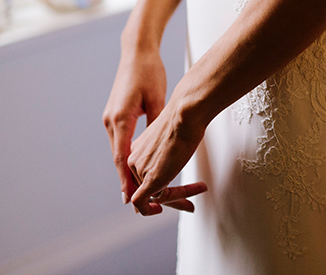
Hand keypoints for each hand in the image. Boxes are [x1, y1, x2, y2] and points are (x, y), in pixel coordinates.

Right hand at [102, 39, 167, 209]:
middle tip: (138, 203)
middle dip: (128, 182)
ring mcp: (111, 119)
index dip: (127, 181)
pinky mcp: (115, 115)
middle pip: (119, 160)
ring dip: (128, 172)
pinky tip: (137, 170)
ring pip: (119, 153)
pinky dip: (128, 158)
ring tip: (139, 194)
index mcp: (121, 118)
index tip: (130, 199)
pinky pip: (121, 142)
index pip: (122, 158)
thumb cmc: (149, 71)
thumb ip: (158, 121)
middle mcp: (111, 121)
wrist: (136, 52)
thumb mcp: (158, 97)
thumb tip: (164, 142)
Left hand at [126, 88, 207, 215]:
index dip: (155, 188)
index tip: (165, 196)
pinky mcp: (150, 179)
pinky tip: (163, 210)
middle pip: (147, 188)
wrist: (185, 114)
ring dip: (174, 200)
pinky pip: (144, 202)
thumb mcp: (173, 135)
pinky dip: (151, 210)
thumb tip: (177, 156)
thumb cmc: (185, 118)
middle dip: (169, 198)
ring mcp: (140, 169)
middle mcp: (134, 159)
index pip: (143, 175)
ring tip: (191, 202)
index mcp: (138, 148)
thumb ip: (168, 149)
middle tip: (186, 204)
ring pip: (152, 196)